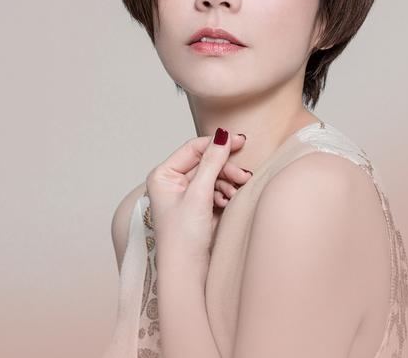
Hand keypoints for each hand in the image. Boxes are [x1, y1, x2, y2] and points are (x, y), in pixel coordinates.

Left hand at [145, 128, 249, 271]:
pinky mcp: (197, 206)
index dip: (217, 144)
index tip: (240, 142)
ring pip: (213, 176)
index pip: (194, 148)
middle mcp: (172, 182)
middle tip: (244, 176)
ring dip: (227, 183)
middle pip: (206, 162)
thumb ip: (212, 162)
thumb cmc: (182, 236)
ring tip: (236, 193)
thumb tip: (223, 135)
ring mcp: (185, 194)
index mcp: (163, 175)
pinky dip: (225, 194)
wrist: (186, 273)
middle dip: (225, 169)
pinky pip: (215, 190)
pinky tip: (228, 202)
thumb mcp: (199, 194)